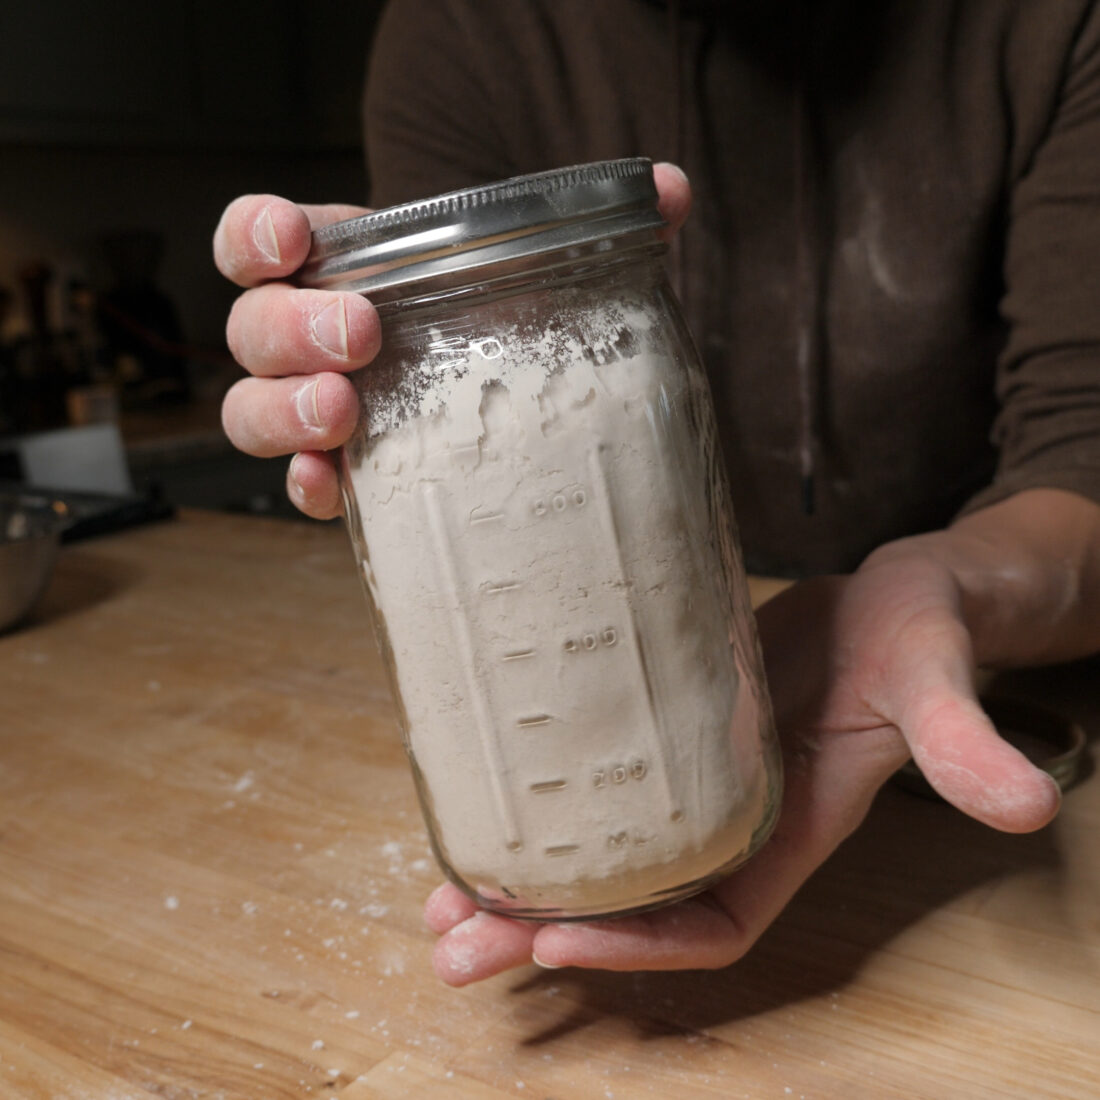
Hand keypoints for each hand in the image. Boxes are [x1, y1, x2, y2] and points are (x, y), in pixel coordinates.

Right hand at [213, 165, 692, 517]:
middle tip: (362, 334)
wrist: (518, 406)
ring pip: (250, 408)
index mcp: (343, 269)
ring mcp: (320, 411)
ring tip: (345, 410)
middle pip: (251, 328)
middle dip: (291, 326)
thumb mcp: (540, 268)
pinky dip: (306, 485)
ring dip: (284, 409)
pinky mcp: (347, 476)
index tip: (291, 242)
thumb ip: (598, 222)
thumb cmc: (505, 322)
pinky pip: (297, 483)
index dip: (253, 235)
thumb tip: (671, 189)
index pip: (258, 239)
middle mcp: (313, 340)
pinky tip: (333, 487)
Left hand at [425, 543, 1060, 984]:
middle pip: (630, 906)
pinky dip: (538, 805)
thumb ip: (966, 741)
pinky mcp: (665, 726)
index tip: (554, 944)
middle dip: (541, 934)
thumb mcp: (937, 682)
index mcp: (790, 827)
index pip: (712, 923)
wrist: (897, 597)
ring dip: (520, 884)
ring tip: (440, 901)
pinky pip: (595, 787)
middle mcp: (731, 818)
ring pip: (600, 855)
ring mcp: (693, 776)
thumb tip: (1027, 803)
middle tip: (453, 949)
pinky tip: (480, 799)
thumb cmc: (923, 637)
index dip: (636, 949)